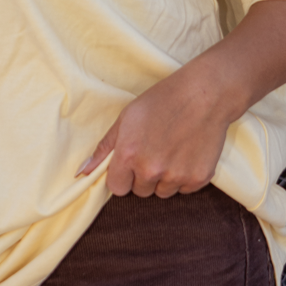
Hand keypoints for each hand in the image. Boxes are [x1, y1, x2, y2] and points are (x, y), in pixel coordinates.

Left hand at [77, 61, 230, 197]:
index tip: (131, 161)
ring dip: (165, 178)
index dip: (123, 175)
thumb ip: (104, 148)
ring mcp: (176, 177)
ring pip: (162, 192)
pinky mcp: (198, 179)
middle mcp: (151, 170)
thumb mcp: (126, 118)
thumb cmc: (162, 100)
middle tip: (155, 149)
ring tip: (172, 149)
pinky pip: (184, 190)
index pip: (117, 188)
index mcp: (129, 155)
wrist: (204, 94)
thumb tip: (81, 173)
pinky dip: (185, 176)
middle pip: (140, 191)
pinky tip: (187, 152)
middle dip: (144, 176)